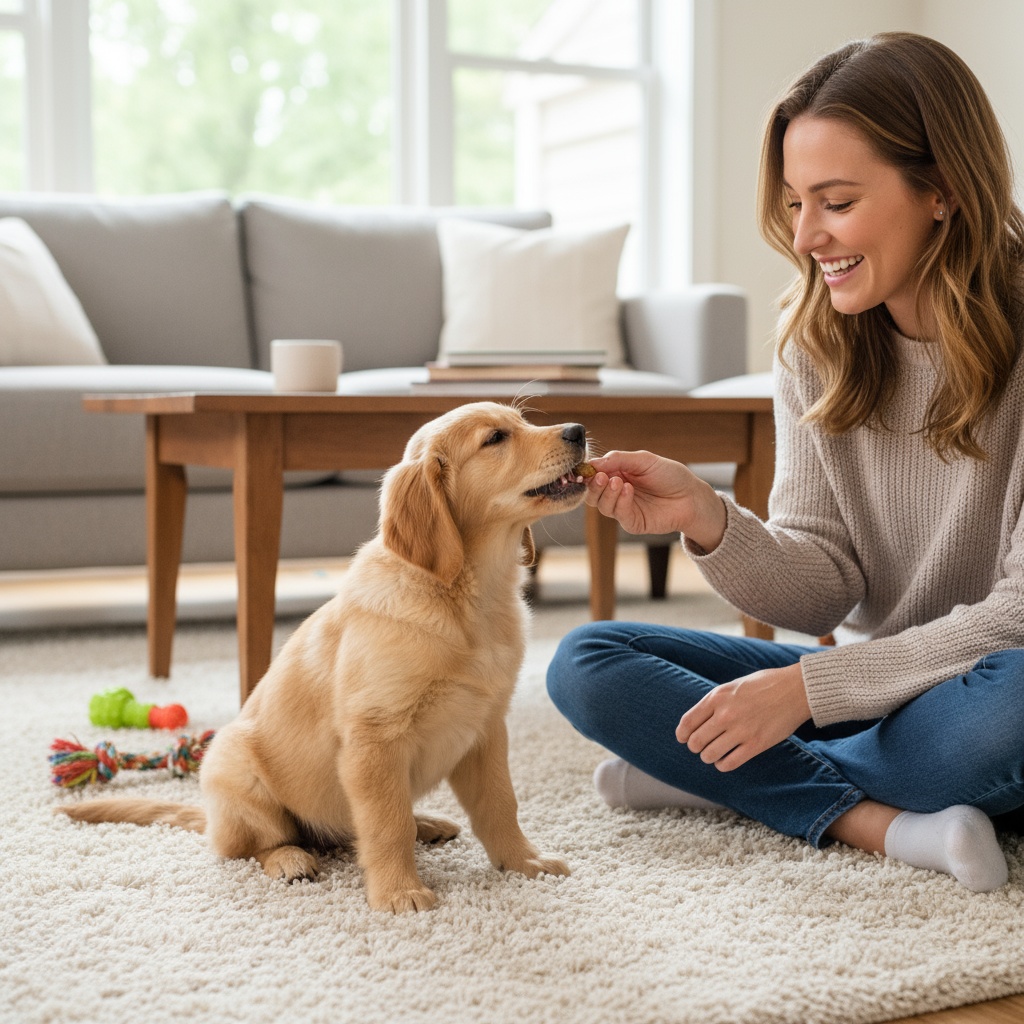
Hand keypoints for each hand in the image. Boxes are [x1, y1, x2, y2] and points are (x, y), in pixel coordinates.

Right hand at [585, 450, 725, 549]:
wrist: (691, 496)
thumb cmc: (670, 475)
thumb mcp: (644, 460)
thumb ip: (618, 459)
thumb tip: (593, 463)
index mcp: (617, 474)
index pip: (593, 475)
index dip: (586, 472)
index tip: (584, 468)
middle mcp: (617, 492)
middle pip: (592, 493)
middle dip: (592, 485)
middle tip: (599, 476)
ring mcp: (624, 508)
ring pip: (601, 505)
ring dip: (606, 493)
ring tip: (618, 482)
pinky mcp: (633, 522)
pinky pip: (619, 514)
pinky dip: (620, 502)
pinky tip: (628, 490)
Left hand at [675, 663, 810, 771]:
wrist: (795, 689)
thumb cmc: (764, 685)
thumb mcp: (732, 686)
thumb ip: (715, 702)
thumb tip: (697, 721)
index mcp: (717, 697)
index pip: (687, 722)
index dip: (682, 734)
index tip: (683, 738)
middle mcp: (725, 714)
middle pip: (695, 742)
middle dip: (695, 747)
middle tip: (701, 746)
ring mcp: (741, 730)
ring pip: (709, 755)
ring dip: (709, 757)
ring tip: (714, 753)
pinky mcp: (756, 744)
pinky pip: (729, 763)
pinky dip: (723, 765)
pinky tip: (726, 760)